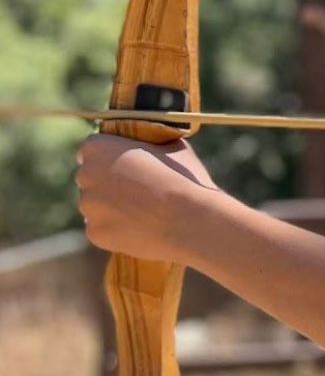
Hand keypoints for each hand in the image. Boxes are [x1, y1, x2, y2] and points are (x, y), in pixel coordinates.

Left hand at [76, 134, 217, 261]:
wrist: (189, 221)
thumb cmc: (184, 179)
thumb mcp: (174, 148)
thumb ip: (153, 143)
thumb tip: (156, 144)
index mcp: (98, 146)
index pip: (93, 148)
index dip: (111, 157)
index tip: (129, 165)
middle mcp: (85, 174)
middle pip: (90, 178)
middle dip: (108, 183)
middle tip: (138, 191)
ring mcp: (87, 205)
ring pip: (96, 206)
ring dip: (112, 208)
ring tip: (145, 214)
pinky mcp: (94, 232)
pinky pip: (102, 229)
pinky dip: (117, 231)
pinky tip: (141, 230)